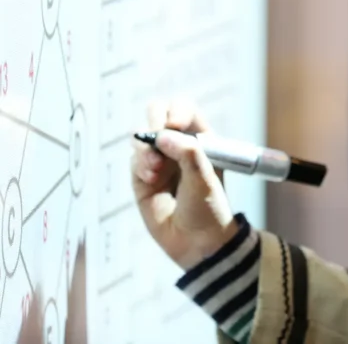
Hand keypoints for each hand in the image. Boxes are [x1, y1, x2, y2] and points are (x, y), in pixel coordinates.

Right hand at [131, 99, 239, 269]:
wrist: (197, 243)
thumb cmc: (208, 208)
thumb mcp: (205, 177)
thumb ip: (187, 152)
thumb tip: (162, 136)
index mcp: (200, 138)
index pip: (184, 109)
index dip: (177, 111)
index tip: (175, 125)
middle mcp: (177, 144)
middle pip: (158, 113)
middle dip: (154, 120)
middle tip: (156, 135)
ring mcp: (159, 159)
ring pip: (142, 135)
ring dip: (146, 148)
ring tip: (156, 169)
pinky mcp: (143, 176)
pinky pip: (134, 159)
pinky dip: (140, 165)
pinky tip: (152, 180)